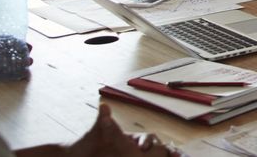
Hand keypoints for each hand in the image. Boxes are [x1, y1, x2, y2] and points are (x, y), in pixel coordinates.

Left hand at [67, 105, 181, 156]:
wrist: (82, 154)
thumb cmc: (90, 144)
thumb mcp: (97, 133)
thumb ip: (103, 121)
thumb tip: (104, 104)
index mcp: (132, 139)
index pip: (147, 139)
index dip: (147, 142)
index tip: (143, 148)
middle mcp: (138, 148)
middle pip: (158, 149)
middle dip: (165, 151)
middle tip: (174, 155)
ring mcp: (140, 154)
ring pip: (160, 155)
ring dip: (169, 155)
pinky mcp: (140, 156)